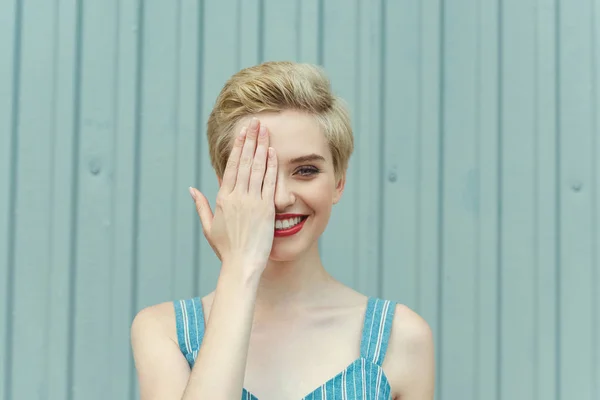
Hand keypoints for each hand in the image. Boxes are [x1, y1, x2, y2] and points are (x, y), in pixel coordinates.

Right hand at [189, 118, 277, 274]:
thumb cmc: (226, 249)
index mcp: (223, 199)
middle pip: (244, 162)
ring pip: (256, 169)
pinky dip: (271, 167)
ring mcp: (252, 202)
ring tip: (265, 131)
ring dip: (261, 148)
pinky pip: (269, 184)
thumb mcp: (209, 227)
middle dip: (250, 140)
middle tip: (256, 122)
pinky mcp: (266, 210)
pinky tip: (273, 153)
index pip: (231, 167)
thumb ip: (200, 206)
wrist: (242, 265)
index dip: (238, 147)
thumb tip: (191, 188)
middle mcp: (237, 197)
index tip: (242, 132)